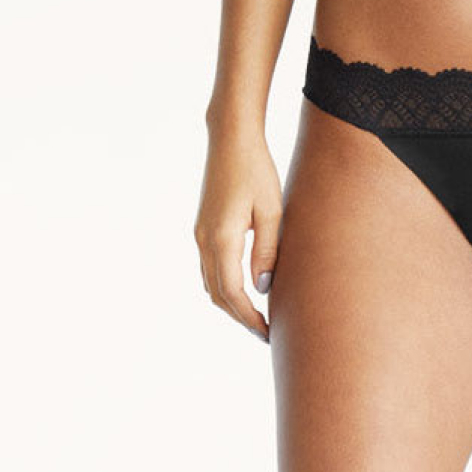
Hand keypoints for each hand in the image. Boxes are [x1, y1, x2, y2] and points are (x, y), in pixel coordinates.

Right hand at [194, 126, 282, 343]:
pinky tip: (244, 287)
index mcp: (221, 239)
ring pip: (210, 282)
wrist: (231, 138)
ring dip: (230, 303)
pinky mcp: (203, 226)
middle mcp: (204, 241)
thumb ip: (266, 251)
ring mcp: (200, 234)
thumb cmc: (257, 169)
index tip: (268, 333)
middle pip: (217, 294)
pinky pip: (210, 267)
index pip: (233, 294)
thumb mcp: (271, 210)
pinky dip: (224, 285)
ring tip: (257, 315)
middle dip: (240, 317)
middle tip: (265, 332)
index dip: (249, 318)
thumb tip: (262, 289)